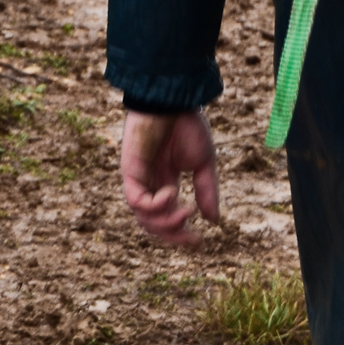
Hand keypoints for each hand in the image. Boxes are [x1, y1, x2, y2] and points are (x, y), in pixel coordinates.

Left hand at [120, 110, 219, 245]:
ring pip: (144, 218)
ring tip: (186, 212)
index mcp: (166, 181)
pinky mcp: (130, 172)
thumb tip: (213, 221)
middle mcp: (150, 184)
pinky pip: (138, 201)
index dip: (182, 233)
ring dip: (166, 222)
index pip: (168, 217)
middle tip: (193, 239)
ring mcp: (138, 179)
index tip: (200, 243)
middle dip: (174, 235)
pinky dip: (156, 204)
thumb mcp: (203, 164)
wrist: (174, 101)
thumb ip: (206, 191)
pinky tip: (172, 193)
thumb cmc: (187, 125)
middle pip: (154, 224)